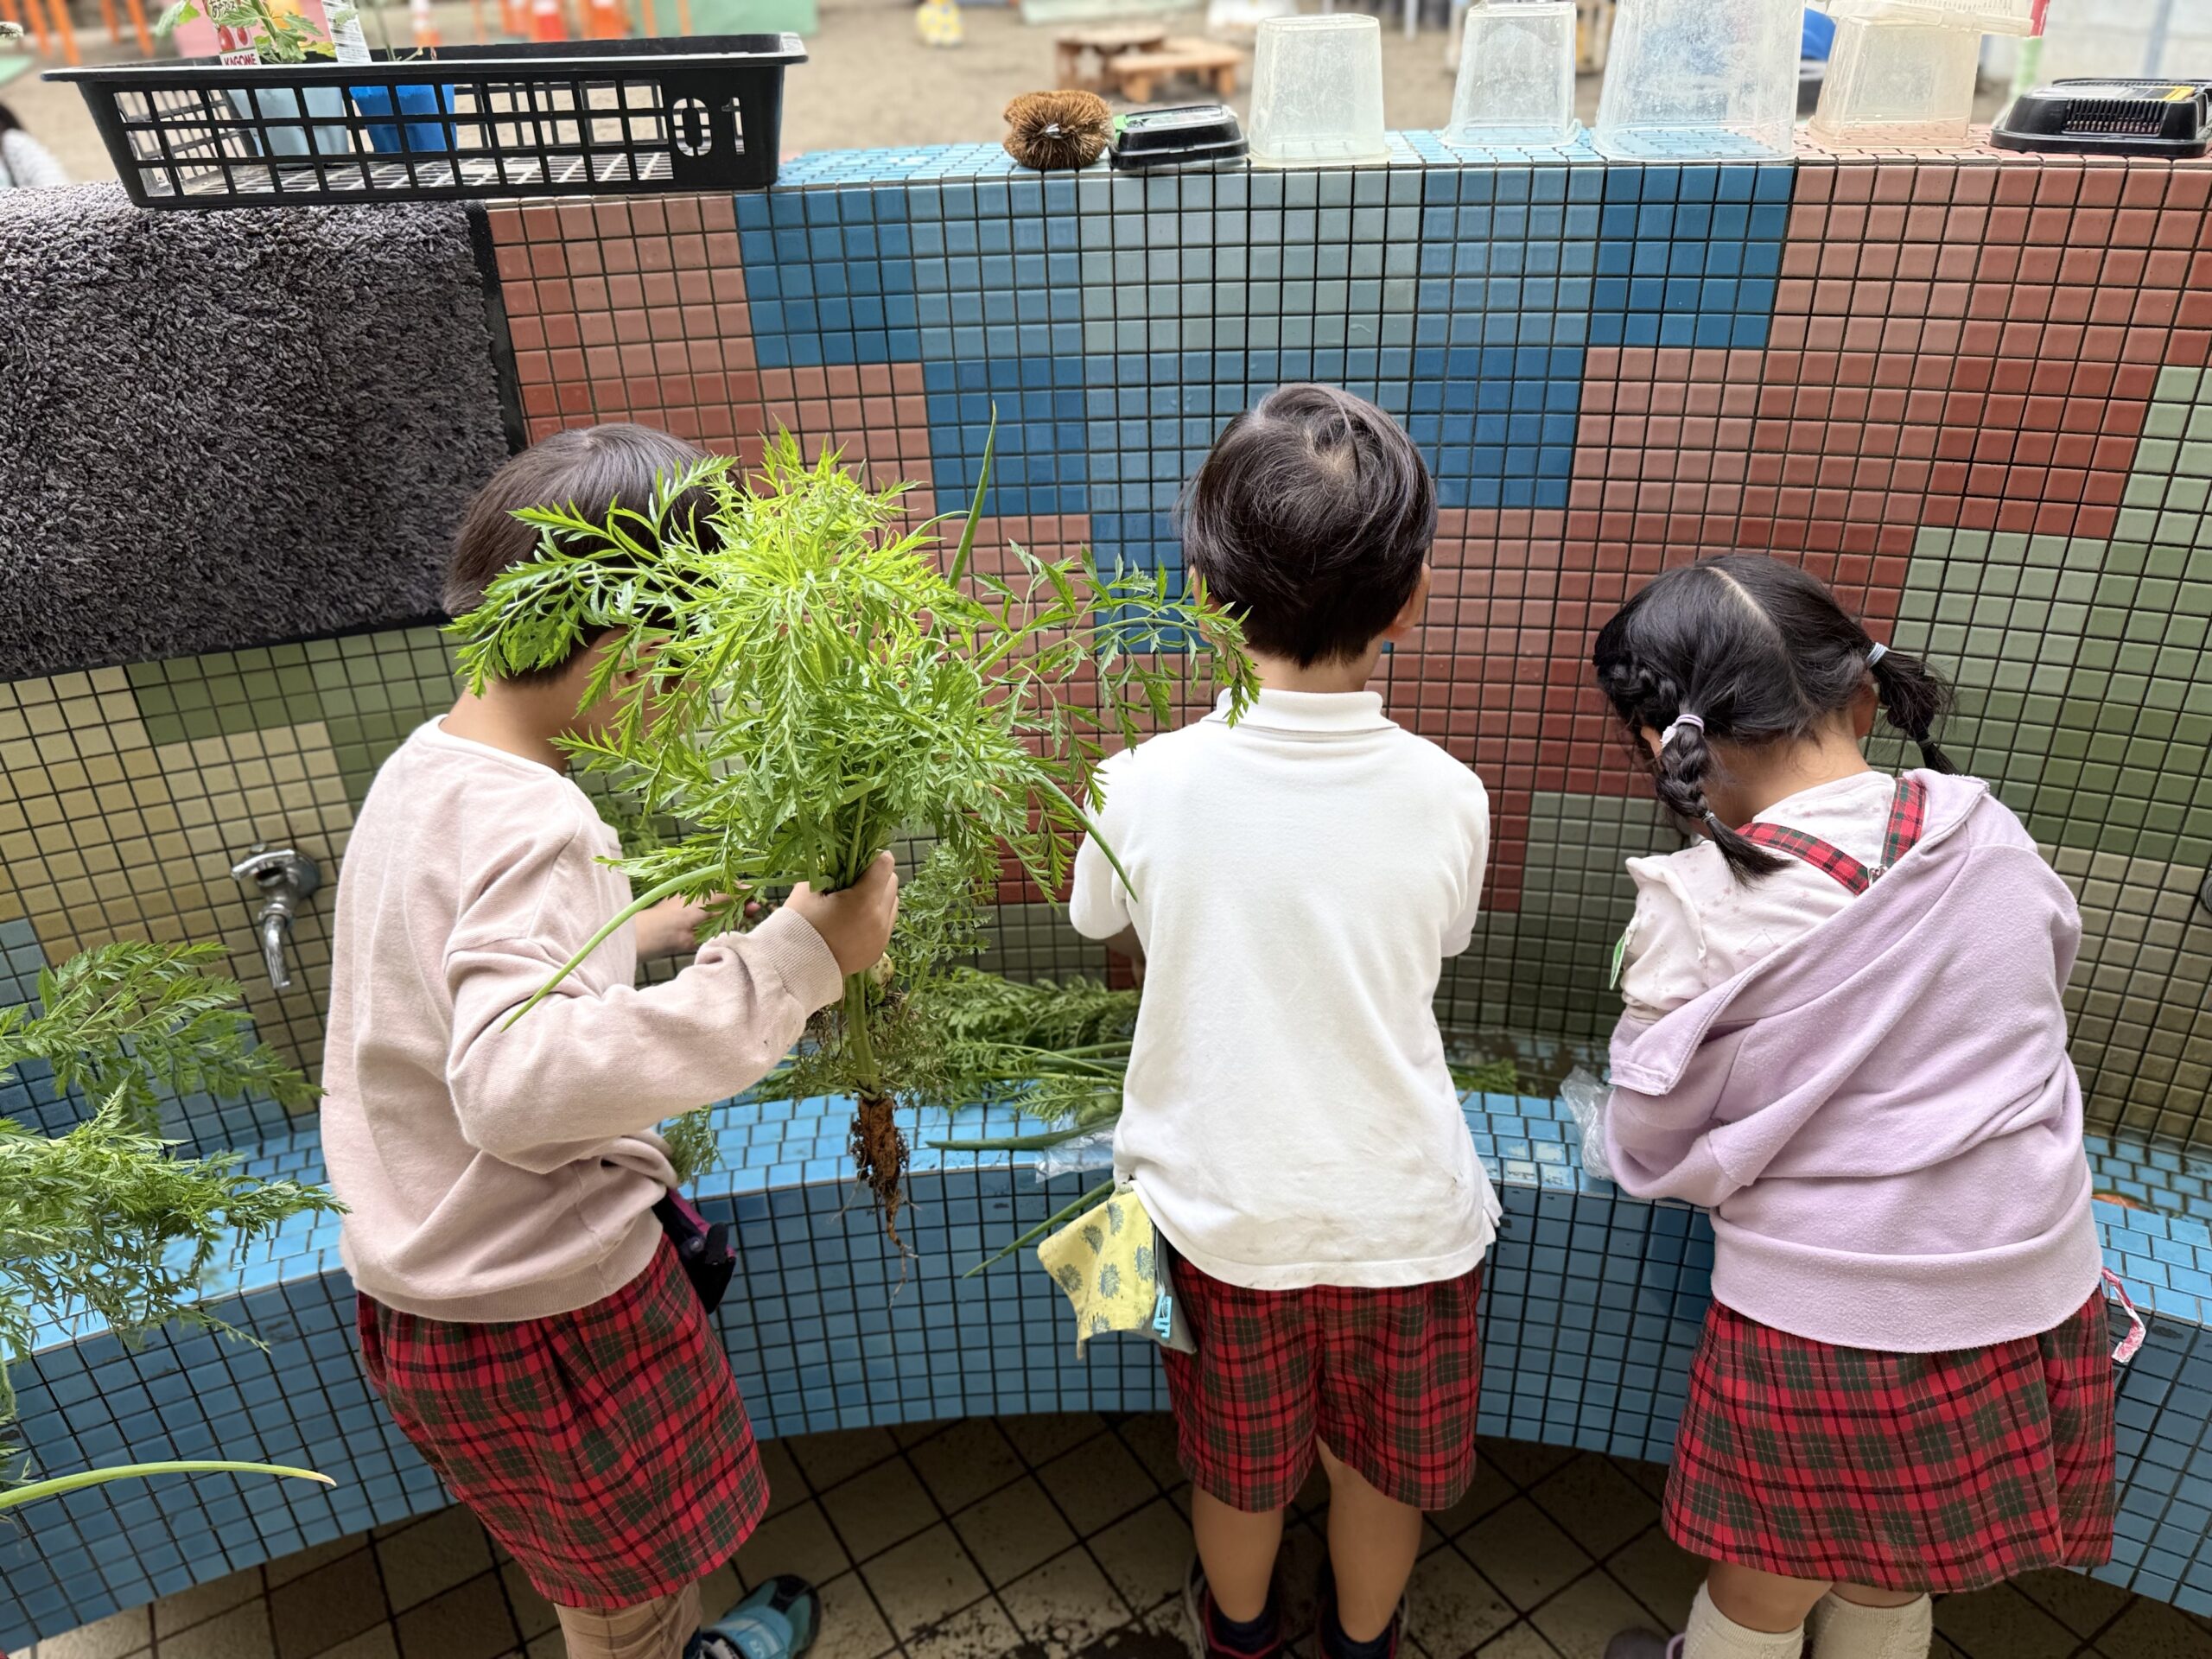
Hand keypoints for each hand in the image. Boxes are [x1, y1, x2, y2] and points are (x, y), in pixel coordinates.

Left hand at [634, 892, 758, 957]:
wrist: (666, 933)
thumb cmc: (683, 908)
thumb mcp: (710, 895)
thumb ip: (731, 893)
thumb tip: (750, 887)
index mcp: (705, 891)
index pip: (728, 889)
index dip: (741, 891)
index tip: (754, 894)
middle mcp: (708, 903)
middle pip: (732, 903)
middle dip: (744, 904)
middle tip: (754, 907)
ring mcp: (709, 919)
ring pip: (732, 916)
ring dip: (741, 916)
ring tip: (749, 913)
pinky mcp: (710, 934)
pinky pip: (727, 929)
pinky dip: (733, 927)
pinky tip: (738, 924)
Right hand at [786, 853, 899, 976]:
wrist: (796, 968)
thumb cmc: (799, 925)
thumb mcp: (808, 890)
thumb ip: (827, 870)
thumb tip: (840, 857)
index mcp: (863, 901)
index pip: (885, 865)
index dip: (874, 857)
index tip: (861, 858)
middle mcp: (879, 919)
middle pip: (892, 882)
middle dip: (877, 876)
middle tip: (856, 879)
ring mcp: (882, 937)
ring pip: (893, 903)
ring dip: (880, 896)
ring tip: (856, 900)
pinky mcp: (879, 950)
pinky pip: (887, 924)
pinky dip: (877, 916)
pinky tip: (856, 919)